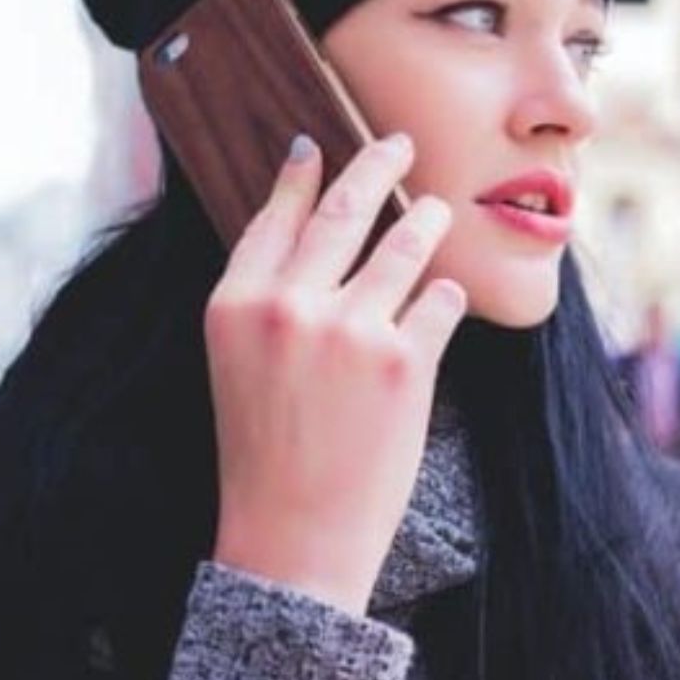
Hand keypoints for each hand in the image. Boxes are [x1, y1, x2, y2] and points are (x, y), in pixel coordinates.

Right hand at [203, 132, 466, 614]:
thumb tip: (305, 215)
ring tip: (436, 212)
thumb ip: (265, 293)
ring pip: (405, 242)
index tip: (319, 145)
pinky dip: (444, 295)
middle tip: (399, 143)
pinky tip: (440, 299)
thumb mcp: (235, 361)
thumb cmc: (263, 449)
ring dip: (426, 220)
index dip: (301, 174)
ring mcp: (349, 330)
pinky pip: (440, 299)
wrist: (292, 535)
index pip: (275, 215)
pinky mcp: (404, 360)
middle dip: (379, 164)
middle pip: (345, 207)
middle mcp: (289, 306)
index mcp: (235, 303)